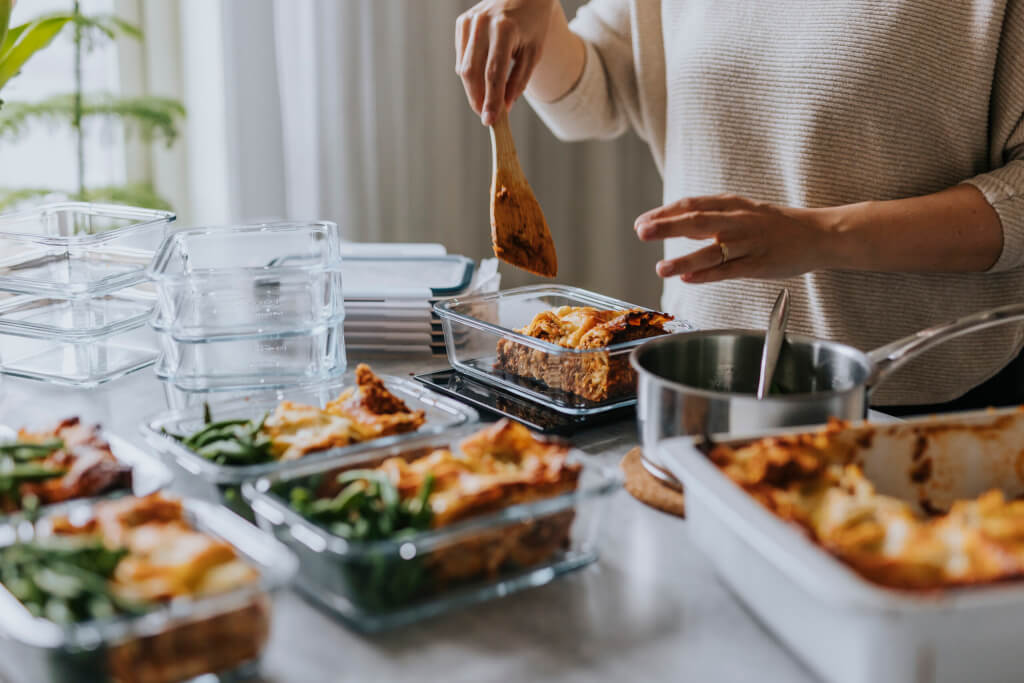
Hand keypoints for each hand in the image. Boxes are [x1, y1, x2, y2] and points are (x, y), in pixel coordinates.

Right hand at [455, 0, 555, 124]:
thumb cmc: (533, 25)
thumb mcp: (533, 53)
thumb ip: (518, 81)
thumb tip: (503, 107)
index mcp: (504, 29)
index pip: (493, 73)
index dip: (490, 100)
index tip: (489, 121)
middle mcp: (483, 23)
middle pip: (473, 72)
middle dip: (477, 98)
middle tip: (486, 115)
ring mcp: (470, 21)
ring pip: (464, 67)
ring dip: (473, 88)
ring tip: (487, 97)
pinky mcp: (462, 22)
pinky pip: (462, 57)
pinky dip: (470, 72)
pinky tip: (482, 75)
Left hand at [634, 194, 838, 282]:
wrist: (819, 235)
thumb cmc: (775, 225)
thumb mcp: (741, 212)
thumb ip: (708, 220)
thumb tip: (674, 224)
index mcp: (732, 205)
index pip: (692, 205)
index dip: (665, 213)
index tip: (642, 222)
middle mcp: (739, 221)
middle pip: (699, 221)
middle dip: (668, 226)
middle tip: (642, 231)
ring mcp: (750, 243)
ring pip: (713, 250)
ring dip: (684, 260)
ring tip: (661, 269)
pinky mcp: (760, 265)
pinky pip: (730, 271)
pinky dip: (708, 275)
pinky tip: (688, 279)